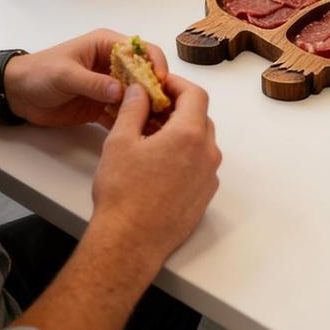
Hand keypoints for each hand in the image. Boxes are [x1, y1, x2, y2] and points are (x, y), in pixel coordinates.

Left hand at [3, 29, 166, 126]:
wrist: (16, 94)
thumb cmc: (39, 73)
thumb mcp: (66, 75)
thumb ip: (92, 83)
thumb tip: (121, 92)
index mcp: (107, 45)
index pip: (140, 49)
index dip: (154, 63)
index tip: (160, 81)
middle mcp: (112, 64)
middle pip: (143, 74)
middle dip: (154, 89)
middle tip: (164, 107)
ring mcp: (108, 86)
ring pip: (135, 95)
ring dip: (145, 108)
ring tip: (156, 124)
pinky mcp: (101, 106)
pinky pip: (120, 113)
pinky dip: (129, 122)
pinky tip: (138, 133)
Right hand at [91, 74, 220, 267]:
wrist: (129, 244)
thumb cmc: (123, 195)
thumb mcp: (120, 141)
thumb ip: (133, 108)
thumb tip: (140, 90)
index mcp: (190, 134)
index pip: (195, 94)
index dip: (177, 85)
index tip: (160, 85)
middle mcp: (207, 153)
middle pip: (200, 117)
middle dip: (178, 109)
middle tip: (152, 110)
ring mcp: (209, 176)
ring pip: (201, 141)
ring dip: (181, 133)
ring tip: (152, 138)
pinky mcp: (205, 196)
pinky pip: (200, 165)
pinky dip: (186, 156)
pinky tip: (160, 165)